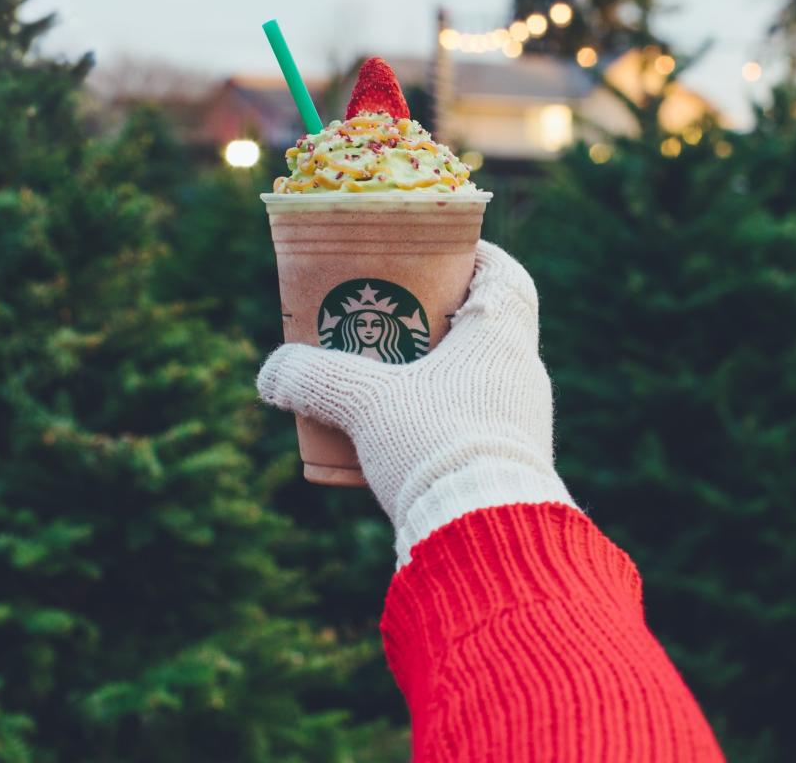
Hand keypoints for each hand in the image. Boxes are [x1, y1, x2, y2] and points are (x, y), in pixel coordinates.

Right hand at [256, 240, 575, 564]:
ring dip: (438, 371)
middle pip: (485, 324)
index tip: (433, 259)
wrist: (486, 538)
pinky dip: (443, 415)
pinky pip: (478, 420)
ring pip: (480, 375)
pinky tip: (405, 434)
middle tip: (392, 317)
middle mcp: (523, 372)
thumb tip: (271, 373)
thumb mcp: (364, 402)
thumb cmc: (435, 444)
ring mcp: (523, 421)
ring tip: (388, 378)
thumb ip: (313, 378)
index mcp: (503, 337)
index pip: (504, 275)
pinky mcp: (513, 464)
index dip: (471, 258)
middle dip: (437, 317)